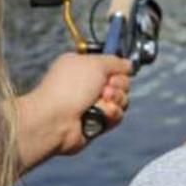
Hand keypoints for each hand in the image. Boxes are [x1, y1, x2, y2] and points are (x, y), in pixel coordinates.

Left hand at [14, 53, 130, 170]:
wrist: (56, 120)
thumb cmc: (69, 88)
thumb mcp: (95, 63)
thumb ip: (115, 62)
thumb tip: (129, 65)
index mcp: (83, 67)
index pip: (112, 66)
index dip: (117, 69)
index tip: (114, 72)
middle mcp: (87, 86)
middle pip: (120, 83)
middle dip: (118, 86)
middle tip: (104, 88)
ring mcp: (92, 105)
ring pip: (121, 101)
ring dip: (115, 100)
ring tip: (100, 102)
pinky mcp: (97, 123)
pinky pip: (116, 116)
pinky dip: (111, 114)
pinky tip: (101, 114)